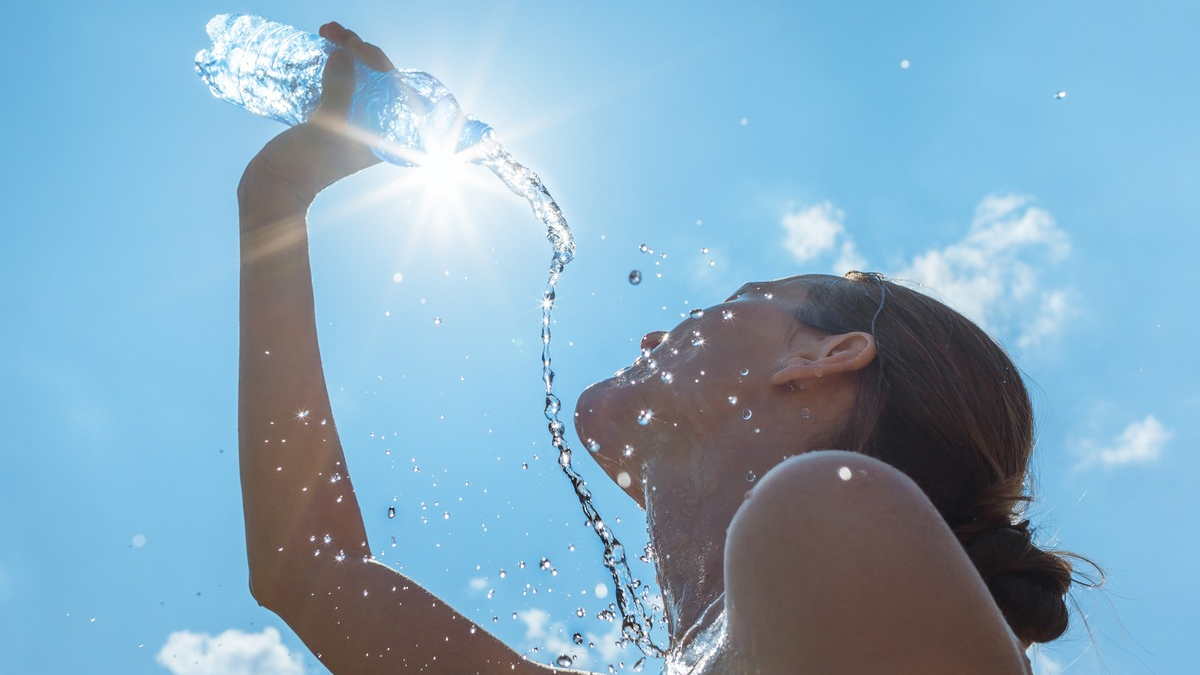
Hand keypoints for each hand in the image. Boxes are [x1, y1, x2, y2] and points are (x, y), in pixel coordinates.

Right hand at [239, 23, 396, 206]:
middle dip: (360, 51)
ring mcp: (349, 123)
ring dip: (345, 53)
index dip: (379, 61)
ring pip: (356, 79)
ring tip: (325, 32)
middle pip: (377, 80)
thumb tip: (345, 54)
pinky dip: (330, 66)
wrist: (271, 191)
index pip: (395, 90)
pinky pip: (336, 85)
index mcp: (381, 136)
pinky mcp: (327, 120)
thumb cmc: (301, 170)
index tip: (354, 45)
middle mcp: (370, 129)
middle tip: (333, 31)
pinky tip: (318, 51)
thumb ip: (339, 94)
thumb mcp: (323, 132)